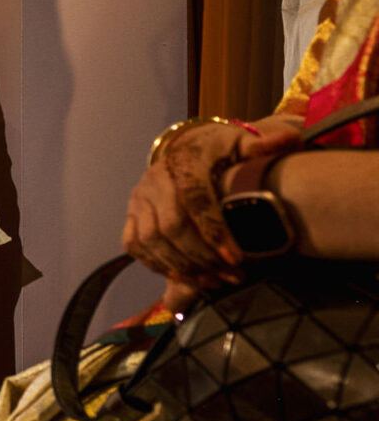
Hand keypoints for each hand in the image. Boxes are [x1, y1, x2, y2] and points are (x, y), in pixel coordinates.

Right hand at [120, 118, 298, 285]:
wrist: (186, 149)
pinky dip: (156, 264)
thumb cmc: (218, 152)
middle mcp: (154, 180)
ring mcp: (139, 198)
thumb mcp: (240, 143)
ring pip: (150, 240)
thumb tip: (290, 139)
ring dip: (181, 267)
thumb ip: (262, 145)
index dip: (213, 231)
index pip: (194, 199)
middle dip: (201, 258)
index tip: (235, 259)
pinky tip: (184, 277)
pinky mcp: (130, 213)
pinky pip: (134, 244)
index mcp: (184, 163)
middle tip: (231, 277)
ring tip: (213, 282)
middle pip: (170, 226)